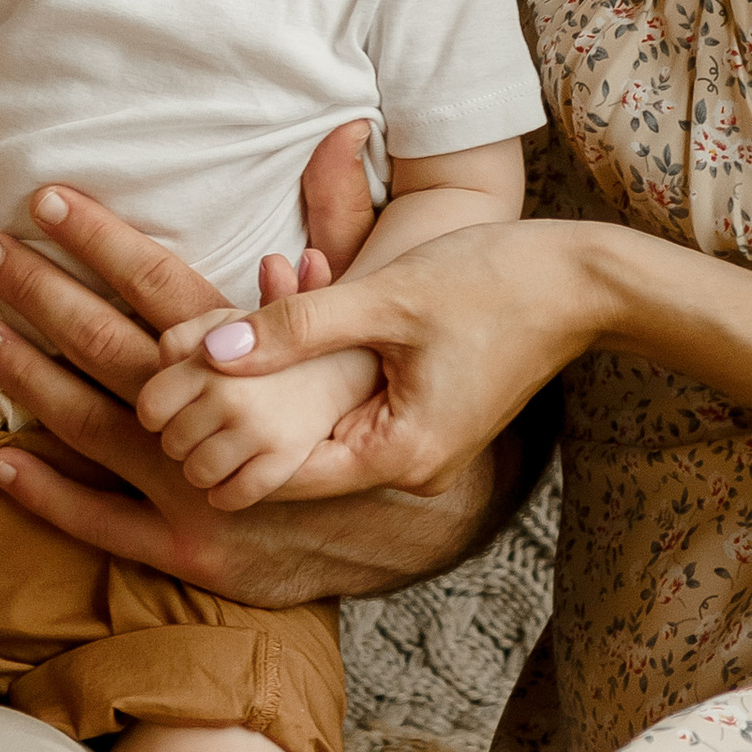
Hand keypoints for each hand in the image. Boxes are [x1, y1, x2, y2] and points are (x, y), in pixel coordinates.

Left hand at [0, 185, 501, 605]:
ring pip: (100, 435)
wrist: (460, 505)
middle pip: (116, 356)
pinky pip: (110, 526)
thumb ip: (345, 223)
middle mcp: (230, 435)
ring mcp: (210, 501)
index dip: (102, 241)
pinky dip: (52, 494)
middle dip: (45, 299)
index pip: (164, 290)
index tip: (45, 199)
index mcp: (269, 365)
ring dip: (32, 382)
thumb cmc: (435, 382)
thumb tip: (334, 139)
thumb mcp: (394, 294)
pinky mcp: (199, 556)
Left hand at [151, 219, 611, 499]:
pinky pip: (349, 409)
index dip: (219, 434)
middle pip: (294, 455)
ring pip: (318, 429)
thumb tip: (207, 349)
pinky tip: (274, 332)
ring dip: (269, 392)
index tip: (167, 397)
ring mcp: (418, 447)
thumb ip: (297, 326)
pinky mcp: (424, 416)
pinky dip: (310, 377)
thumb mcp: (387, 296)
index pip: (281, 471)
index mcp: (398, 455)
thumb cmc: (495, 280)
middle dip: (234, 415)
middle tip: (171, 374)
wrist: (584, 281)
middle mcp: (407, 467)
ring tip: (207, 350)